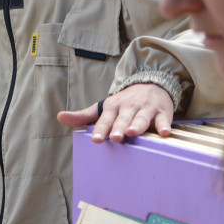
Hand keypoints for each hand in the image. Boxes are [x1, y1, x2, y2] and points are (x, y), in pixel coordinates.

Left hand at [58, 83, 173, 142]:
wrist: (151, 84)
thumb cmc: (124, 103)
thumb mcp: (103, 108)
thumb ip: (83, 116)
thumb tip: (59, 117)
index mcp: (112, 107)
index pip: (105, 119)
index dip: (100, 129)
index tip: (96, 139)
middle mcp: (128, 107)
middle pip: (122, 119)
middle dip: (118, 127)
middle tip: (115, 137)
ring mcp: (146, 109)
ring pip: (141, 118)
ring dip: (137, 125)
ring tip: (132, 132)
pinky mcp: (162, 111)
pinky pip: (164, 119)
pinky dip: (164, 125)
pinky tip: (164, 133)